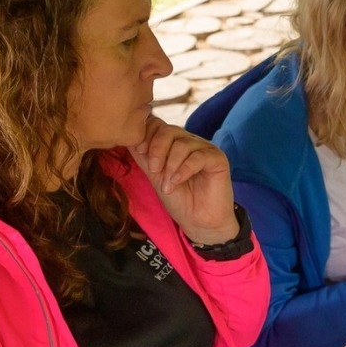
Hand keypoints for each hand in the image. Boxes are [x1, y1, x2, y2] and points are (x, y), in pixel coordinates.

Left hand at [131, 116, 239, 246]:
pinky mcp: (218, 159)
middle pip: (169, 130)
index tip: (140, 152)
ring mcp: (205, 149)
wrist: (199, 222)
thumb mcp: (155, 175)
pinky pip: (198, 156)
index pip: (158, 124)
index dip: (146, 135)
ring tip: (167, 185)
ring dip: (170, 165)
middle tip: (154, 170)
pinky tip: (177, 182)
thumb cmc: (179, 200)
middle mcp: (190, 142)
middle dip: (157, 149)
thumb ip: (144, 156)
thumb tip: (127, 138)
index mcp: (174, 143)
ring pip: (182, 143)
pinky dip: (183, 170)